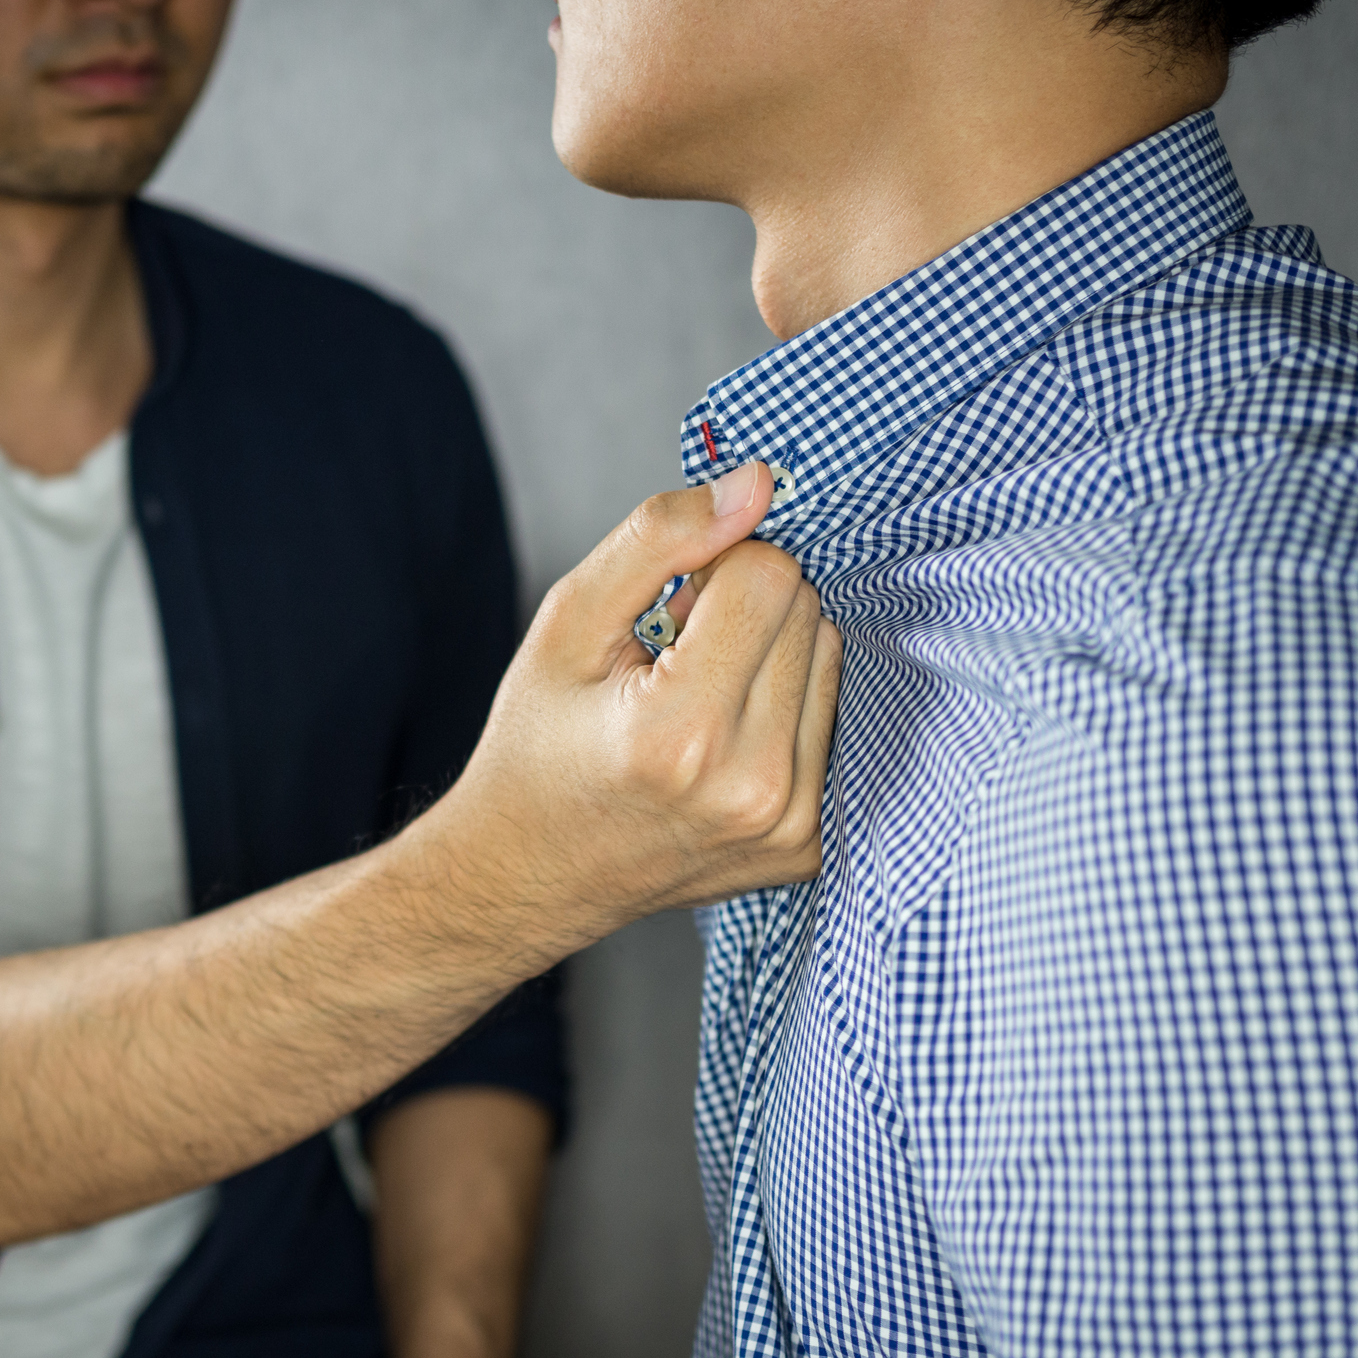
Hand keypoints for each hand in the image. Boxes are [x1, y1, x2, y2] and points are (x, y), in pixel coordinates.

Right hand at [415, 462, 839, 957]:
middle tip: (674, 660)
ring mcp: (788, 827)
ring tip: (697, 701)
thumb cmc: (537, 746)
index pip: (767, 573)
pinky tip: (723, 741)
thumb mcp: (566, 624)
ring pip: (829, 659)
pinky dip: (785, 710)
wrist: (525, 874)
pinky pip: (833, 722)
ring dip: (770, 656)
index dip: (711, 570)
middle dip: (744, 610)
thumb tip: (758, 483)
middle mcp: (751, 788)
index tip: (665, 614)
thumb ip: (659, 539)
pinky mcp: (807, 847)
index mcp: (681, 733)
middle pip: (806, 612)